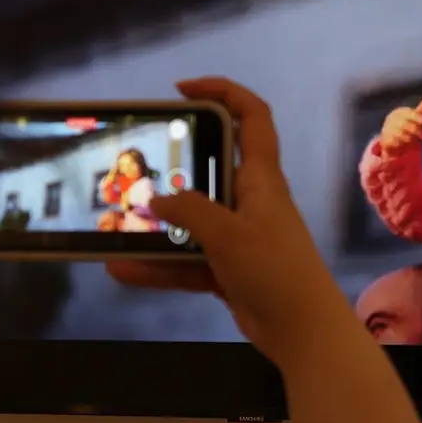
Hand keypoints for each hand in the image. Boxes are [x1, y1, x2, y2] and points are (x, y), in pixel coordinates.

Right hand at [106, 77, 343, 361]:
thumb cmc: (274, 270)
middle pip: (212, 168)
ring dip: (158, 224)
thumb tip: (157, 201)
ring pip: (193, 221)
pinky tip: (123, 269)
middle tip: (138, 162)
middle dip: (177, 164)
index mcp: (262, 178)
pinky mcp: (230, 270)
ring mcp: (240, 237)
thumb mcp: (228, 233)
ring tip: (118, 222)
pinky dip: (159, 265)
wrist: (303, 332)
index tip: (183, 90)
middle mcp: (251, 201)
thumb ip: (190, 211)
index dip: (223, 92)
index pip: (252, 118)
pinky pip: (188, 261)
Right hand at [378, 97, 421, 156]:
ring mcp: (387, 130)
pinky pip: (396, 143)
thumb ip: (421, 110)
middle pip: (406, 124)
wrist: (390, 138)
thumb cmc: (405, 126)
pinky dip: (403, 145)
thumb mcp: (414, 118)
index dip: (417, 116)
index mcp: (399, 112)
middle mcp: (392, 119)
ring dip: (412, 139)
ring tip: (417, 142)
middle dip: (418, 131)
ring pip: (401, 134)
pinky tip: (407, 146)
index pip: (408, 113)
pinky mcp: (385, 140)